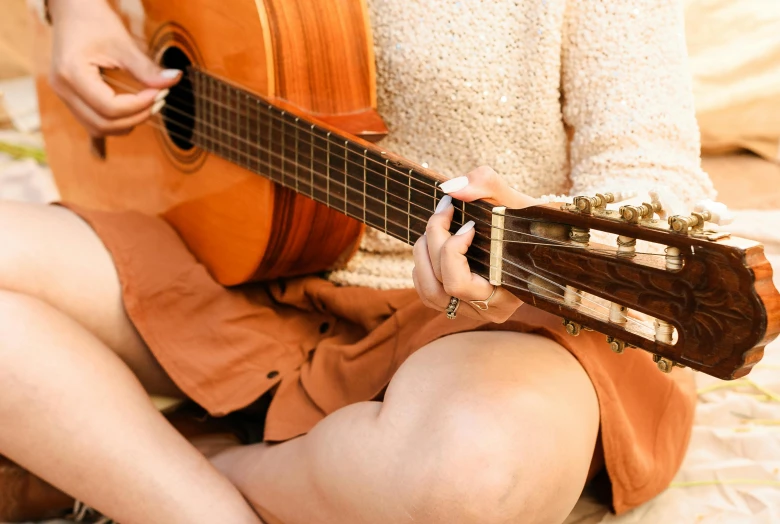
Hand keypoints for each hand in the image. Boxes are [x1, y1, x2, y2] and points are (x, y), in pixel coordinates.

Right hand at [48, 0, 181, 136]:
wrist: (72, 10)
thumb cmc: (94, 21)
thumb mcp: (123, 43)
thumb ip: (146, 68)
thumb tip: (174, 80)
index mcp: (71, 74)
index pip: (110, 108)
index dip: (139, 105)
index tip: (159, 93)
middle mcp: (62, 89)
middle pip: (104, 124)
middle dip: (136, 117)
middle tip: (159, 101)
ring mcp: (63, 95)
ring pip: (98, 128)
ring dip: (127, 123)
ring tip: (148, 104)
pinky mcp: (71, 97)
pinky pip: (93, 121)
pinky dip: (115, 122)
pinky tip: (134, 111)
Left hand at [412, 166, 537, 322]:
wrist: (537, 238)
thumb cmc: (529, 221)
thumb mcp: (516, 200)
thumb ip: (486, 184)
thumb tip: (451, 188)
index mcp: (508, 294)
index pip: (460, 284)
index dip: (453, 251)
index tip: (468, 224)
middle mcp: (489, 309)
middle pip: (442, 284)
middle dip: (435, 241)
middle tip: (445, 210)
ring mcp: (472, 311)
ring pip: (430, 292)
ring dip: (424, 254)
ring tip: (436, 227)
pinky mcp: (459, 306)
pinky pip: (428, 294)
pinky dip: (423, 267)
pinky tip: (435, 245)